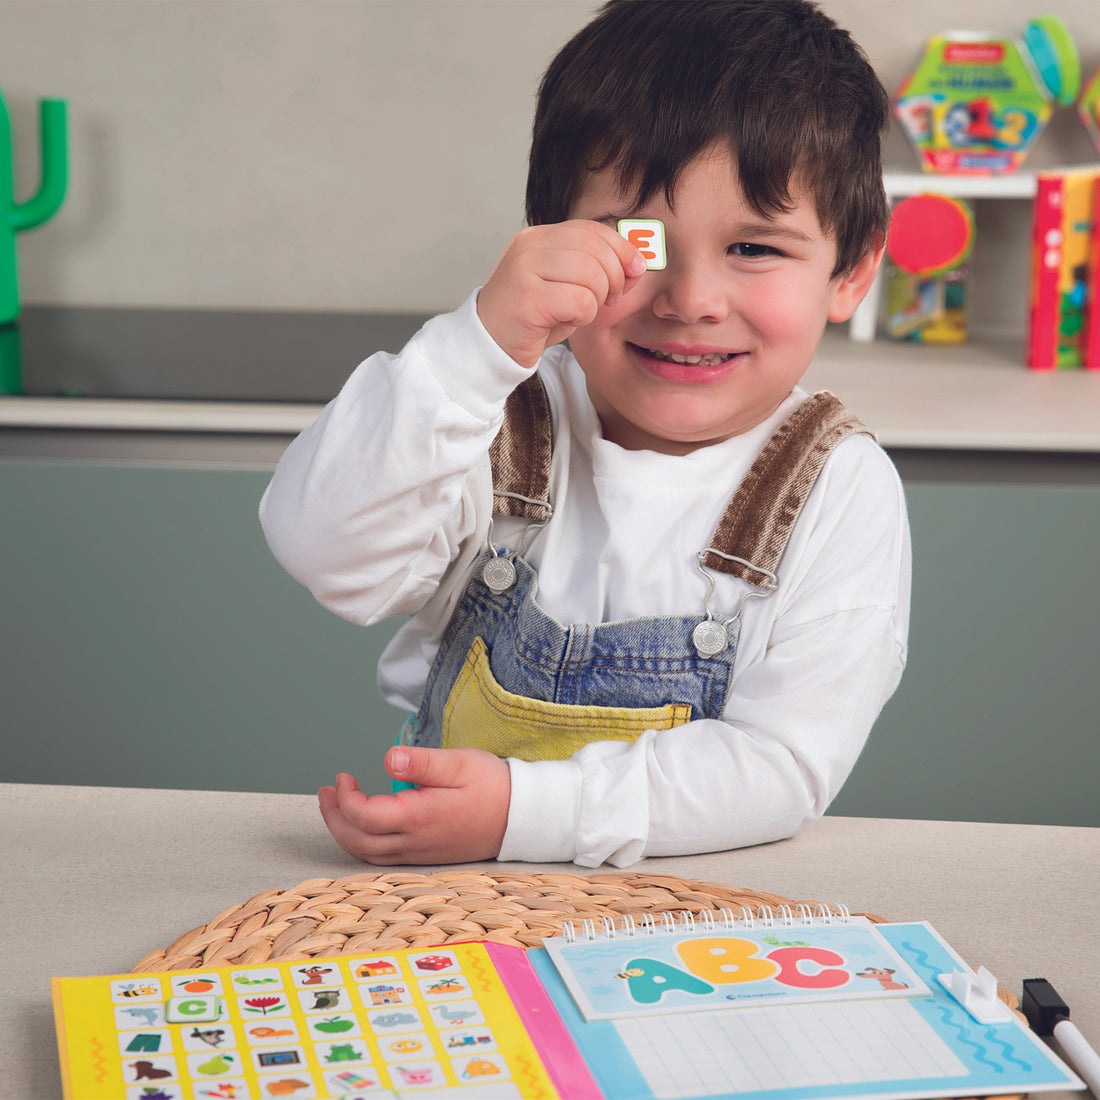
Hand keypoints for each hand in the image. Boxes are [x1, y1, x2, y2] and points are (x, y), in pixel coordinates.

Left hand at [317, 746, 511, 864]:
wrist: (522, 817)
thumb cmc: (492, 786)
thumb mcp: (460, 763)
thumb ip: (421, 762)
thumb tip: (387, 758)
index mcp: (419, 818)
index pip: (364, 815)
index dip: (345, 798)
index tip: (342, 777)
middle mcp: (415, 842)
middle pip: (357, 841)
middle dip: (333, 818)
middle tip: (325, 794)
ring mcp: (419, 853)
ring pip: (368, 853)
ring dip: (345, 832)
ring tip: (335, 808)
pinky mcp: (426, 856)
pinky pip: (383, 858)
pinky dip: (364, 843)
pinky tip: (364, 825)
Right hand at [477, 220, 646, 367]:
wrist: (489, 346)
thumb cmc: (532, 319)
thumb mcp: (563, 285)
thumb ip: (593, 268)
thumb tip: (637, 263)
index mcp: (538, 237)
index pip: (591, 230)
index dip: (621, 249)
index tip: (635, 271)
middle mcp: (529, 247)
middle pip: (595, 249)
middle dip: (614, 277)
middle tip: (610, 300)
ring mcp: (524, 270)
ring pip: (590, 274)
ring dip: (597, 299)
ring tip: (582, 312)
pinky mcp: (527, 299)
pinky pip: (579, 301)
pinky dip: (584, 316)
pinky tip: (569, 322)